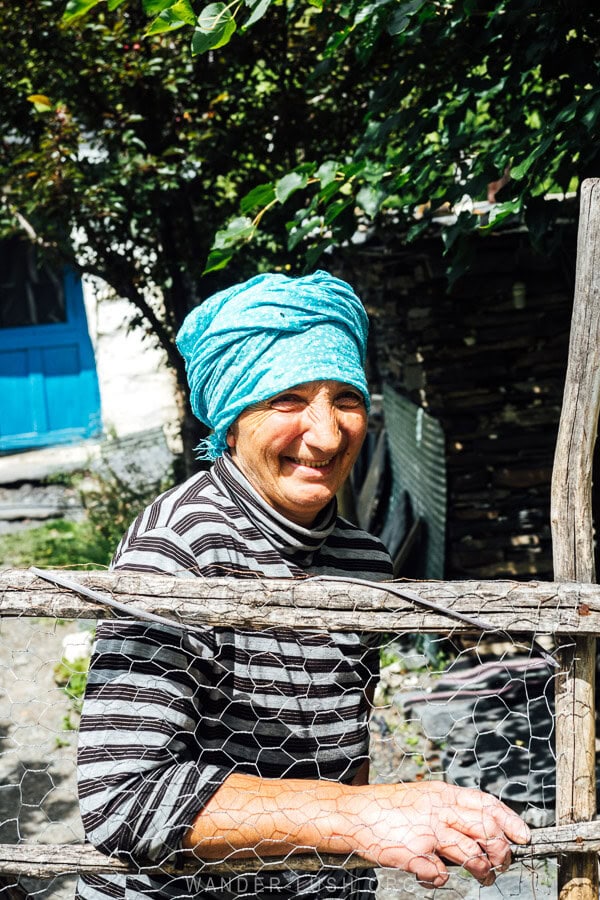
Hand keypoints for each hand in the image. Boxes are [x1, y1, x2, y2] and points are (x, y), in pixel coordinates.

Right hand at [342, 781, 529, 887]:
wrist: (353, 813)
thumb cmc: (388, 807)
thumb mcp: (423, 796)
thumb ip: (449, 808)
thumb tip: (480, 828)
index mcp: (443, 794)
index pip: (487, 804)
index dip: (510, 820)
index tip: (524, 836)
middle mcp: (439, 810)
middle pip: (487, 831)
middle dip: (501, 852)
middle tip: (501, 863)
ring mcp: (428, 832)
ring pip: (472, 855)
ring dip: (482, 871)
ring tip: (483, 877)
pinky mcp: (414, 854)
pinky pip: (441, 875)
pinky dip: (442, 880)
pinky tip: (433, 875)